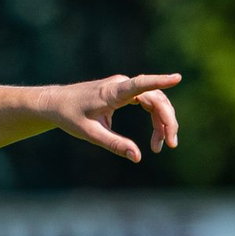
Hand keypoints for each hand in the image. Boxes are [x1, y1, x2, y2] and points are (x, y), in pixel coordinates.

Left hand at [49, 73, 180, 162]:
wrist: (57, 103)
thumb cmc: (70, 116)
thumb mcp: (90, 134)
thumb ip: (114, 144)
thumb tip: (137, 157)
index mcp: (112, 93)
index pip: (141, 84)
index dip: (160, 81)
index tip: (177, 78)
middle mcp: (121, 85)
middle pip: (155, 99)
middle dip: (167, 121)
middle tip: (171, 145)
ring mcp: (124, 87)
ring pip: (154, 101)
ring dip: (162, 122)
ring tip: (159, 146)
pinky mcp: (124, 92)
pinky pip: (147, 102)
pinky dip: (155, 119)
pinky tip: (156, 136)